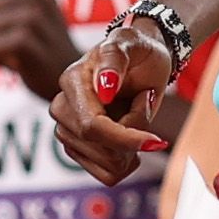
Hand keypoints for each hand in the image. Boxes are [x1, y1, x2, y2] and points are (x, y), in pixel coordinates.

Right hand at [52, 19, 177, 183]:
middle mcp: (62, 109)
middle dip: (134, 135)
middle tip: (145, 103)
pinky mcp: (77, 150)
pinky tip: (130, 137)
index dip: (126, 138)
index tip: (156, 141)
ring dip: (133, 147)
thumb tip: (104, 89)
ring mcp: (66, 132)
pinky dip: (127, 161)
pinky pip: (108, 176)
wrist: (141, 61)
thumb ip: (114, 60)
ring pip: (109, 165)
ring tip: (135, 114)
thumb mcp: (130, 43)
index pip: (93, 126)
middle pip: (103, 150)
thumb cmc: (137, 50)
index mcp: (71, 81)